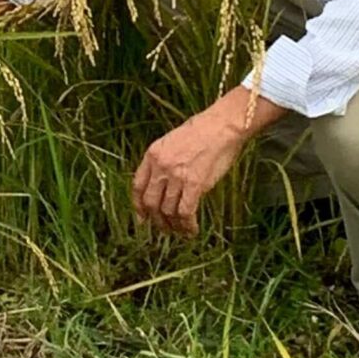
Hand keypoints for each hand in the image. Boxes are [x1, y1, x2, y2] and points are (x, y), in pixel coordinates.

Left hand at [131, 103, 248, 239]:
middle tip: (164, 229)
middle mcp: (160, 166)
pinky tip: (192, 230)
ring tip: (180, 231)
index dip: (138, 206)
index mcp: (152, 154)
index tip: (142, 218)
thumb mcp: (172, 142)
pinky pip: (186, 212)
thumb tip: (161, 186)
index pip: (137, 186)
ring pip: (167, 210)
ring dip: (173, 225)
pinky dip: (187, 226)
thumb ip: (162, 162)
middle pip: (150, 202)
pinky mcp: (194, 184)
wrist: (221, 125)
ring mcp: (176, 175)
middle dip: (156, 220)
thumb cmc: (201, 132)